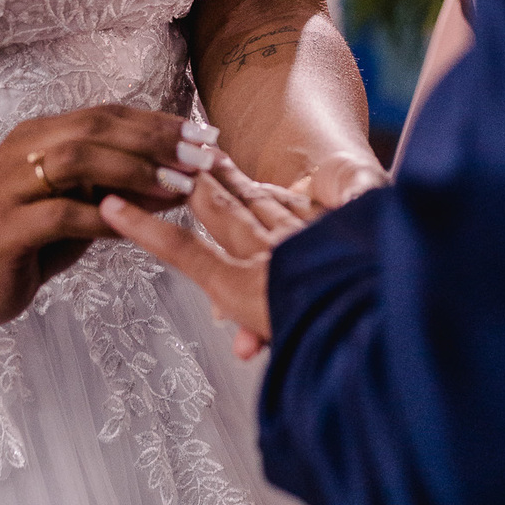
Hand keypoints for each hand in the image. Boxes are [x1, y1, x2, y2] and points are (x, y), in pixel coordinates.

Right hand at [0, 107, 216, 324]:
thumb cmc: (35, 239)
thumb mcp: (85, 205)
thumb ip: (124, 187)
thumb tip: (184, 175)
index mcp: (40, 134)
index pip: (107, 114)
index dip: (158, 122)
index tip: (204, 135)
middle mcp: (21, 148)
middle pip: (95, 128)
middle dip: (155, 142)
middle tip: (200, 160)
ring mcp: (7, 186)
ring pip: (77, 161)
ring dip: (135, 173)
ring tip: (177, 189)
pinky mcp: (3, 228)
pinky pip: (59, 214)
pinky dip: (102, 218)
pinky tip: (134, 227)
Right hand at [99, 152, 318, 353]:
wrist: (391, 322)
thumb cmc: (338, 347)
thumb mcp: (286, 347)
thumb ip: (261, 335)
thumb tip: (246, 343)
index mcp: (247, 291)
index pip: (184, 251)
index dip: (145, 228)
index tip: (113, 206)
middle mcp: (268, 256)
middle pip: (218, 211)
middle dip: (190, 184)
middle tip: (167, 161)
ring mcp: (303, 236)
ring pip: (257, 200)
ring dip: (230, 178)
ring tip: (209, 157)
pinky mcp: (337, 225)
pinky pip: (303, 204)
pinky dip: (283, 194)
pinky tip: (272, 183)